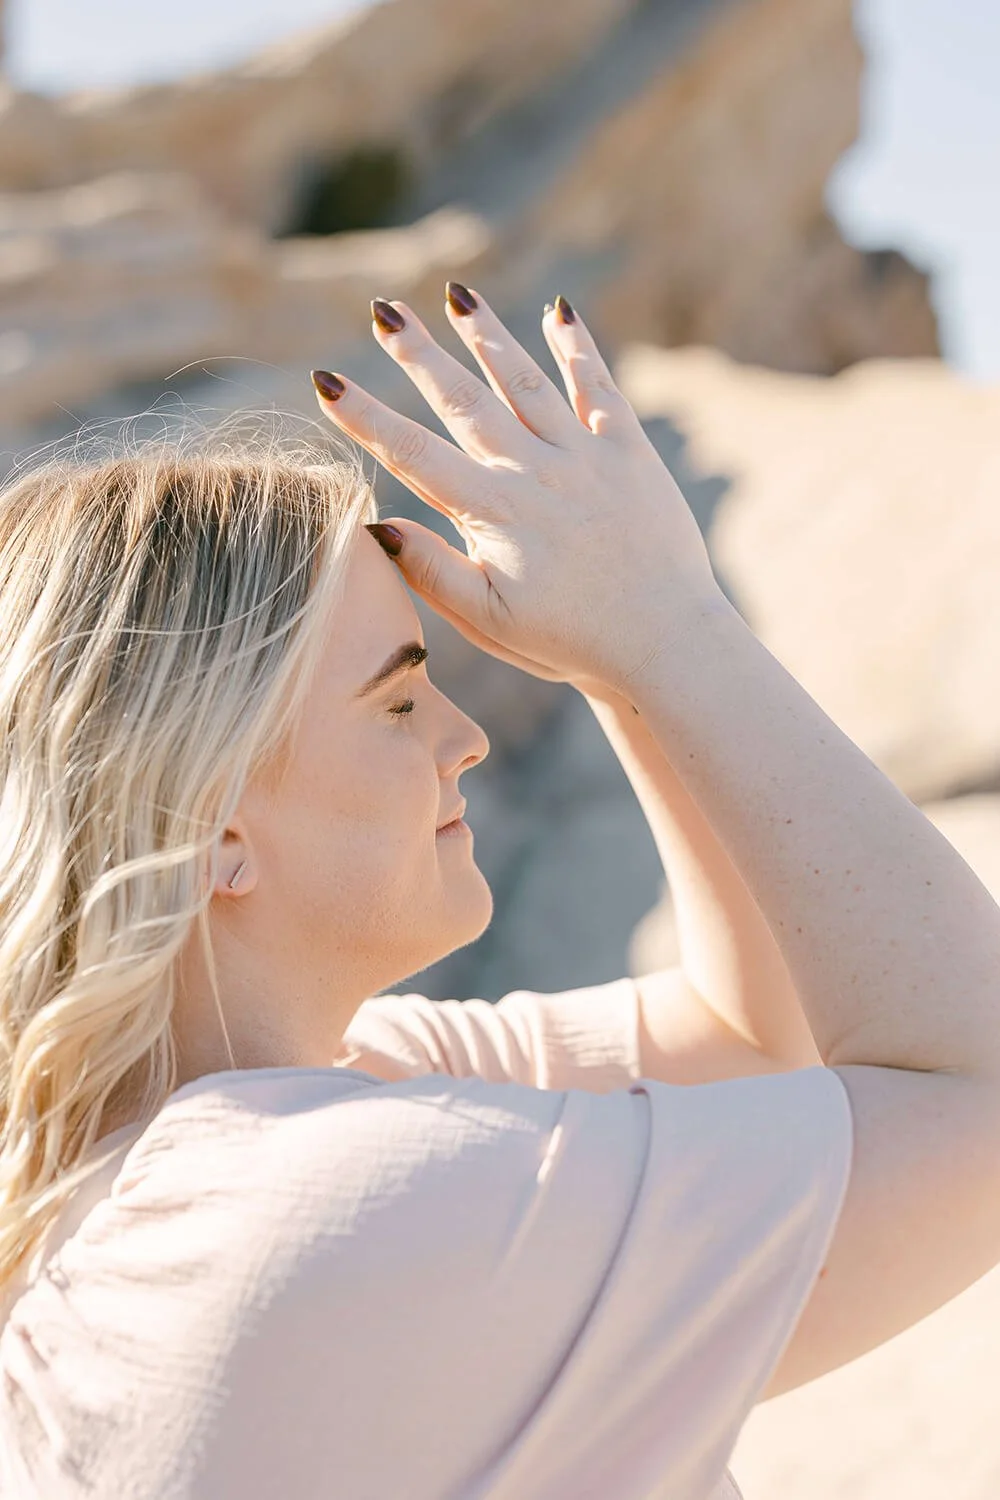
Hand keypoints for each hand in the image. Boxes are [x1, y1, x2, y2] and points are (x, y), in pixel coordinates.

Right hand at [311, 287, 720, 695]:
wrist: (667, 641)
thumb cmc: (571, 642)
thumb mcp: (491, 622)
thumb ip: (433, 572)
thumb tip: (376, 524)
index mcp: (493, 515)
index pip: (414, 455)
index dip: (366, 417)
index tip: (325, 381)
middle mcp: (534, 473)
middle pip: (463, 402)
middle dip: (418, 354)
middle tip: (384, 310)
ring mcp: (584, 457)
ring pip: (525, 382)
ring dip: (488, 336)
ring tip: (458, 296)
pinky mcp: (629, 453)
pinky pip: (598, 388)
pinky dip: (577, 348)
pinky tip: (557, 313)